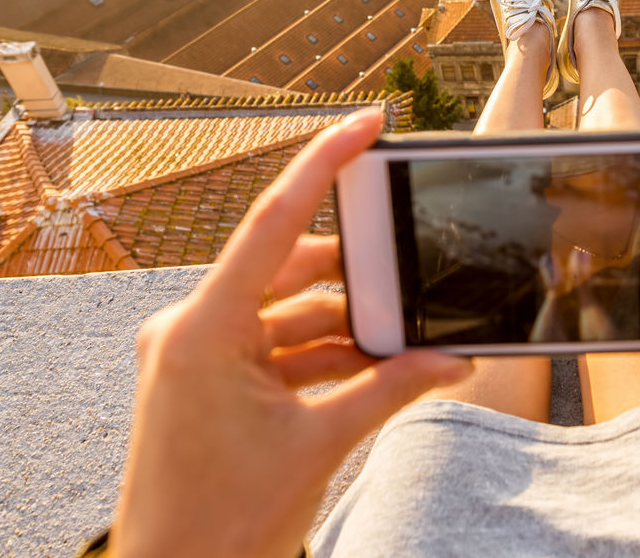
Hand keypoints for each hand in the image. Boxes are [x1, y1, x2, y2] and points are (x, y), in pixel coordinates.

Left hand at [111, 108, 474, 557]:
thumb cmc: (221, 525)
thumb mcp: (321, 445)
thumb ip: (389, 388)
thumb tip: (450, 359)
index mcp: (204, 328)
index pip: (274, 221)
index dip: (325, 163)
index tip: (367, 122)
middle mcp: (189, 330)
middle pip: (288, 270)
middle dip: (355, 280)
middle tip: (414, 278)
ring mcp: (193, 358)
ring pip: (285, 315)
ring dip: (343, 329)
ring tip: (402, 348)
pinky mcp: (203, 385)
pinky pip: (272, 349)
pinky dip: (321, 358)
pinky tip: (372, 373)